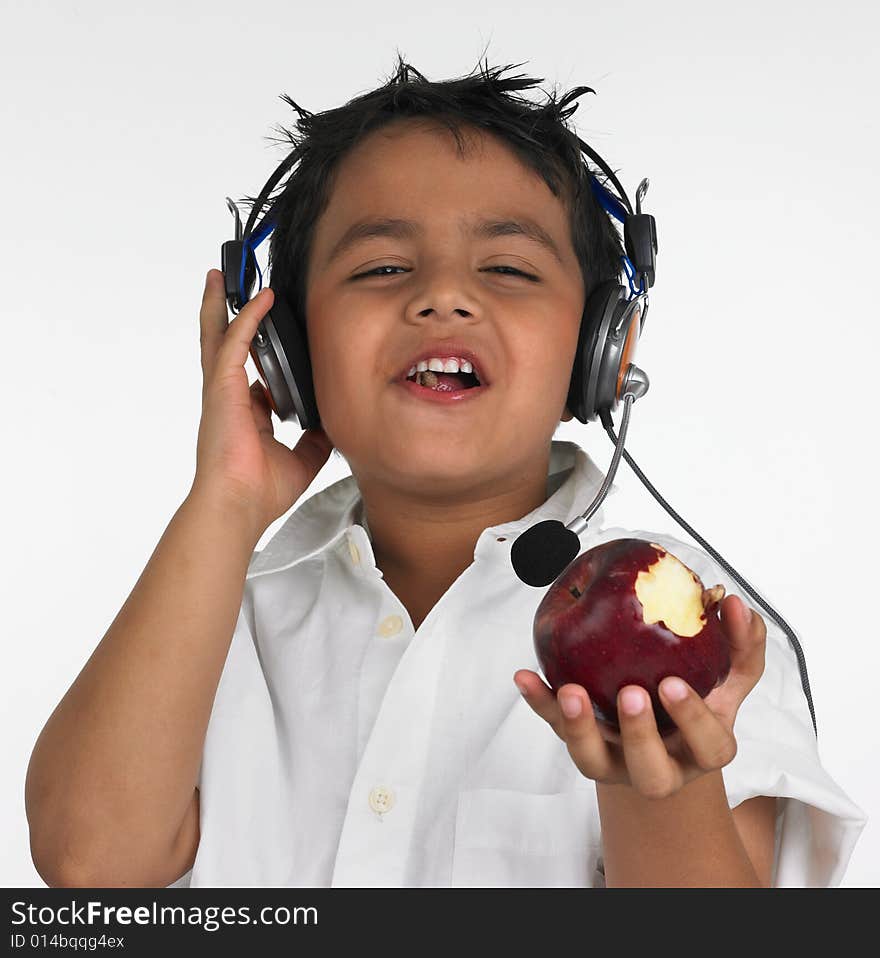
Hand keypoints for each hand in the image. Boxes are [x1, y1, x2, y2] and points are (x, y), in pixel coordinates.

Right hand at [192, 270, 333, 533]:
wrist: (239, 506)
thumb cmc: (260, 493)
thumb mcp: (302, 461)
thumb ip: (315, 442)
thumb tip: (331, 427)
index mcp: (245, 416)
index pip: (251, 377)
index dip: (260, 358)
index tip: (275, 341)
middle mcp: (228, 399)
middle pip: (222, 346)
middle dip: (224, 316)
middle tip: (224, 287)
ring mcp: (221, 392)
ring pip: (216, 336)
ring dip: (219, 304)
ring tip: (220, 276)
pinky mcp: (221, 388)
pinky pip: (234, 343)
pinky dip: (247, 318)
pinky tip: (261, 298)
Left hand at [514, 594, 765, 798]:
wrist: (660, 730)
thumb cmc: (698, 695)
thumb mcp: (727, 674)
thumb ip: (741, 642)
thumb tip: (733, 602)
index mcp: (700, 750)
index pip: (708, 746)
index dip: (693, 720)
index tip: (675, 684)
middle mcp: (657, 767)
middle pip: (650, 771)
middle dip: (640, 735)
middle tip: (631, 694)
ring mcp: (614, 761)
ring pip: (593, 761)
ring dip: (579, 728)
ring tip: (570, 692)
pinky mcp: (580, 744)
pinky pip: (555, 728)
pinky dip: (539, 703)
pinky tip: (525, 676)